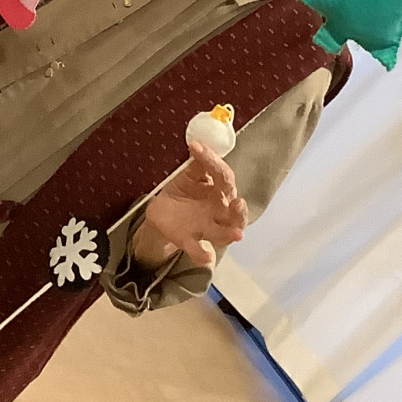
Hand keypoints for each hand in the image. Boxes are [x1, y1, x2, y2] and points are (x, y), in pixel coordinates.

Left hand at [136, 140, 246, 267]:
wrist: (162, 213)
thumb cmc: (183, 192)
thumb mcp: (188, 175)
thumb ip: (196, 164)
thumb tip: (197, 143)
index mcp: (219, 190)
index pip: (223, 177)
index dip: (213, 162)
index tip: (196, 147)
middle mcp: (219, 211)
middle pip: (235, 213)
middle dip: (240, 210)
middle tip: (238, 203)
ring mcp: (207, 228)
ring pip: (223, 233)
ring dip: (230, 234)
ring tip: (237, 234)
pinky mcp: (190, 241)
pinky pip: (198, 249)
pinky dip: (202, 254)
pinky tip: (206, 257)